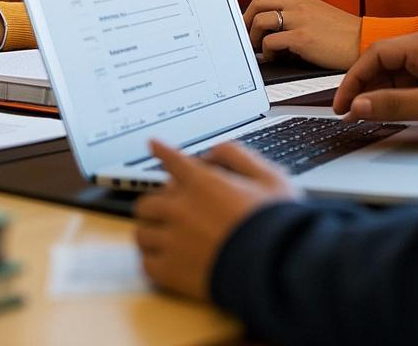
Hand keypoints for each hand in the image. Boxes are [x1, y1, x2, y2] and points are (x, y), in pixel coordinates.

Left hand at [135, 139, 297, 300]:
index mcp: (202, 183)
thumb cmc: (275, 224)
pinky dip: (153, 260)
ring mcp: (173, 241)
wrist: (275, 267)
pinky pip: (146, 264)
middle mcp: (181, 209)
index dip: (161, 150)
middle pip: (148, 201)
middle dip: (158, 202)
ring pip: (141, 233)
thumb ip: (237, 155)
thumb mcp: (268, 176)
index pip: (172, 160)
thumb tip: (214, 152)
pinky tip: (165, 260)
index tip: (153, 145)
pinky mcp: (170, 273)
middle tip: (170, 209)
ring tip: (164, 237)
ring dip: (152, 232)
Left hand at [244, 0, 360, 69]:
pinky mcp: (302, 38)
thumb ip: (298, 17)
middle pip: (258, 4)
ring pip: (260, 21)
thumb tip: (277, 30)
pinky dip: (268, 53)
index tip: (247, 27)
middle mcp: (298, 6)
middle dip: (246, 22)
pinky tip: (278, 59)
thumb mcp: (319, 16)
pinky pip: (271, 42)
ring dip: (255, 39)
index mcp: (301, 0)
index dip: (250, 13)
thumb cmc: (345, 35)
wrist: (365, 42)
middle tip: (247, 38)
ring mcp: (299, 21)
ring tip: (264, 51)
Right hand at [333, 31, 417, 138]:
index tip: (342, 102)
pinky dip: (390, 99)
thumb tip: (357, 107)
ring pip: (391, 77)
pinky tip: (382, 113)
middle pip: (380, 64)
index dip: (353, 79)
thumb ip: (393, 105)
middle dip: (361, 88)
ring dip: (375, 95)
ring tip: (360, 117)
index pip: (375, 55)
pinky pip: (404, 86)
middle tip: (346, 113)